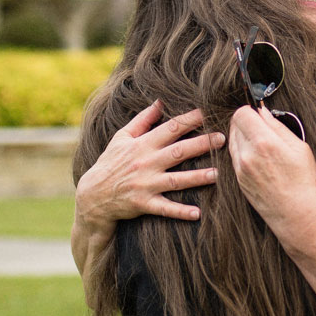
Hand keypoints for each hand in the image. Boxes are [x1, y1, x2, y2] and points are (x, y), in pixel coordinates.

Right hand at [76, 100, 223, 228]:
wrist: (91, 195)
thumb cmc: (109, 163)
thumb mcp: (121, 138)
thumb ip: (142, 120)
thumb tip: (160, 102)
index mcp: (143, 145)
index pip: (170, 128)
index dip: (189, 120)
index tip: (208, 112)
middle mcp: (146, 163)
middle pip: (178, 151)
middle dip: (202, 144)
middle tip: (223, 138)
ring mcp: (146, 184)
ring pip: (176, 180)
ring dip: (197, 177)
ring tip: (217, 174)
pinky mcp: (144, 203)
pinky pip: (164, 208)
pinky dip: (180, 211)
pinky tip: (197, 214)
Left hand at [228, 105, 315, 240]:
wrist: (297, 214)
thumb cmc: (303, 181)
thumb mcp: (299, 147)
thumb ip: (278, 127)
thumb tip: (263, 113)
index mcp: (264, 142)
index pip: (242, 113)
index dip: (251, 110)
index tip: (260, 114)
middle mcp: (247, 154)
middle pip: (235, 125)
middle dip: (246, 122)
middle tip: (262, 128)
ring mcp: (240, 169)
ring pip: (232, 140)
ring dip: (243, 136)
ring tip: (262, 143)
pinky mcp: (238, 180)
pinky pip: (234, 156)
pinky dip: (242, 151)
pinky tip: (259, 158)